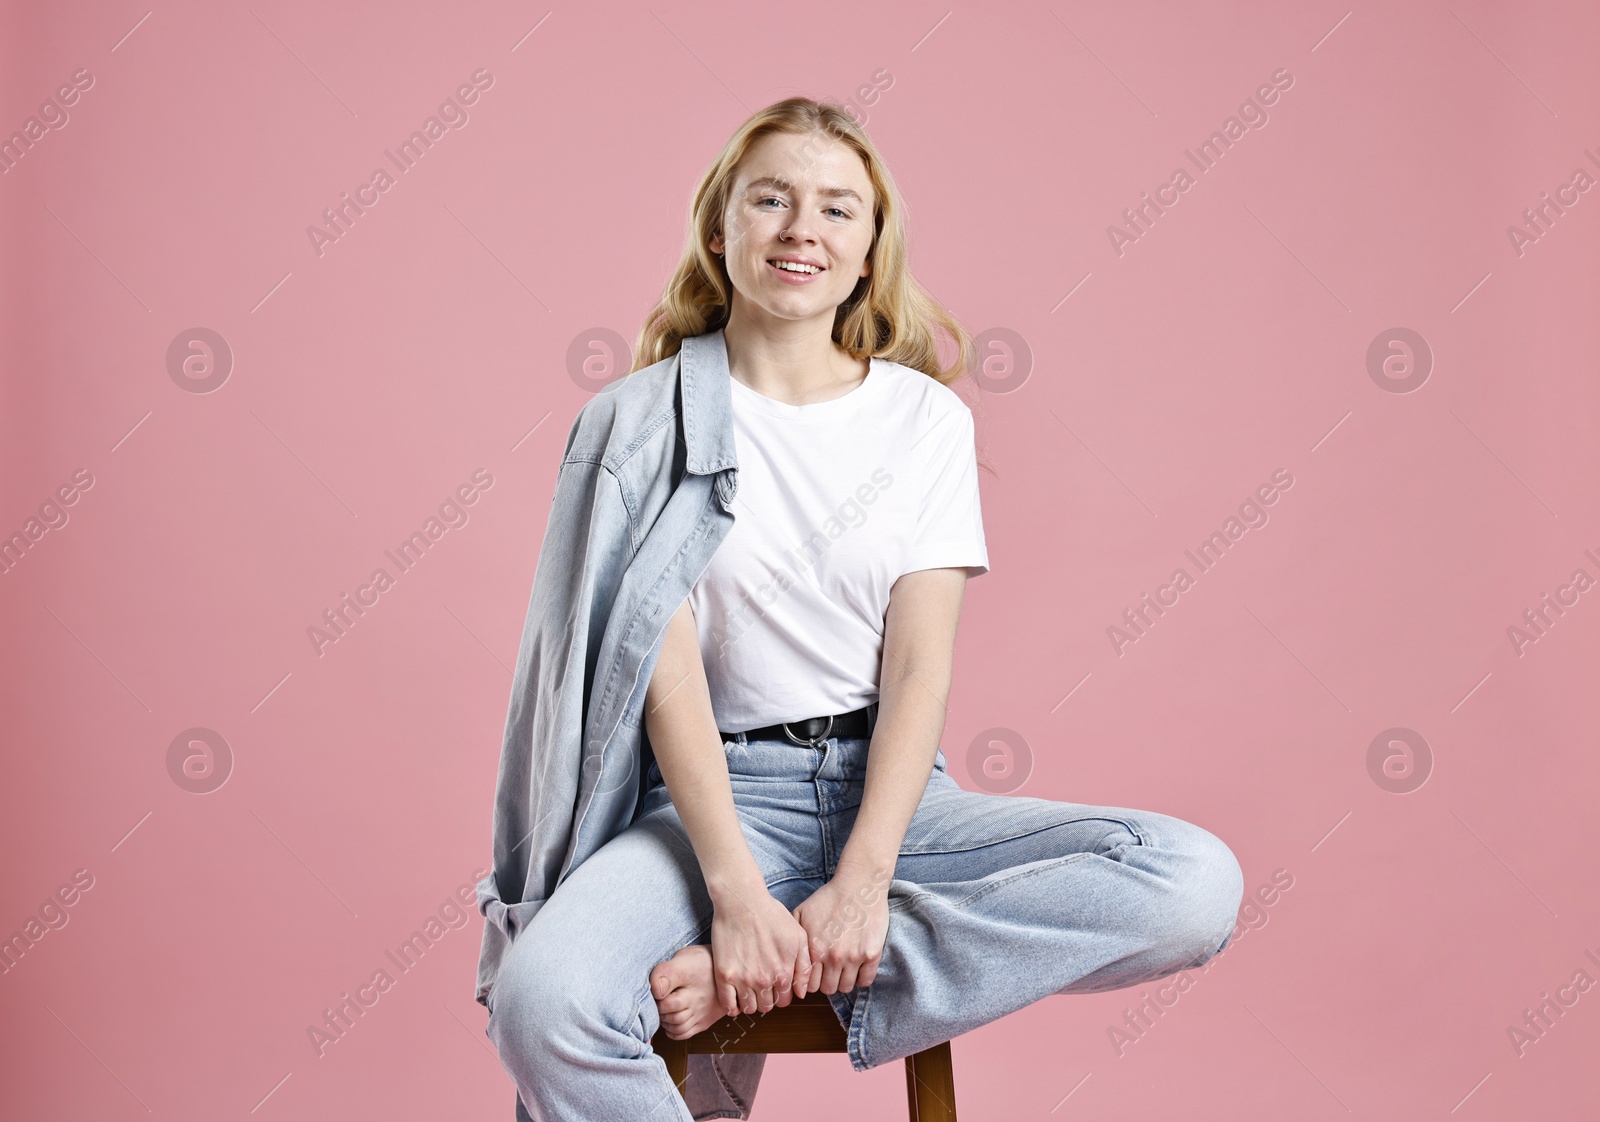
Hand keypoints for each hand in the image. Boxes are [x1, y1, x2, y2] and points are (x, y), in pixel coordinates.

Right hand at [709, 886, 812, 1015]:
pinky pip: (728, 1005)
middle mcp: (765, 980)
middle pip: (768, 1006)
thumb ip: (804, 966)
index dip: (780, 994)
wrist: (742, 901)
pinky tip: (735, 996)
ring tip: (748, 990)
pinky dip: (732, 1006)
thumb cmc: (770, 914)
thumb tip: (802, 992)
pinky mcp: (724, 976)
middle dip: (766, 998)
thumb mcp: (798, 936)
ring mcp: (743, 979)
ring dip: (751, 1003)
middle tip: (761, 986)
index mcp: (784, 972)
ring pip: (750, 1008)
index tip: (774, 986)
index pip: (784, 1000)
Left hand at [793, 865, 891, 994]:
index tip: (816, 975)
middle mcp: (833, 957)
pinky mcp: (872, 954)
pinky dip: (862, 978)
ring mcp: (854, 957)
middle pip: (828, 989)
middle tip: (830, 972)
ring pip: (846, 987)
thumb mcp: (802, 913)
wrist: (858, 885)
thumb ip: (795, 939)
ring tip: (844, 969)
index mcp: (814, 950)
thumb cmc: (829, 897)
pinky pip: (866, 981)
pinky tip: (858, 967)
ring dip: (844, 981)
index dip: (811, 982)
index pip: (809, 984)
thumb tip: (788, 961)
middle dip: (827, 983)